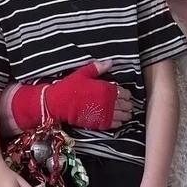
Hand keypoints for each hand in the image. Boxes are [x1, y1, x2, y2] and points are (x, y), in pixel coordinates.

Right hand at [11, 60, 132, 130]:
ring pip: (123, 116)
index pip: (125, 93)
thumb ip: (98, 67)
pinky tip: (118, 120)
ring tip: (126, 114)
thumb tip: (110, 62)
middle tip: (127, 104)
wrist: (58, 103)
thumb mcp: (83, 73)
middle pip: (126, 105)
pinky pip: (115, 124)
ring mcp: (105, 114)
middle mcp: (109, 102)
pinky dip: (119, 123)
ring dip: (126, 114)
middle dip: (128, 105)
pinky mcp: (99, 123)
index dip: (127, 94)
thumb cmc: (70, 87)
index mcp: (107, 89)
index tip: (125, 95)